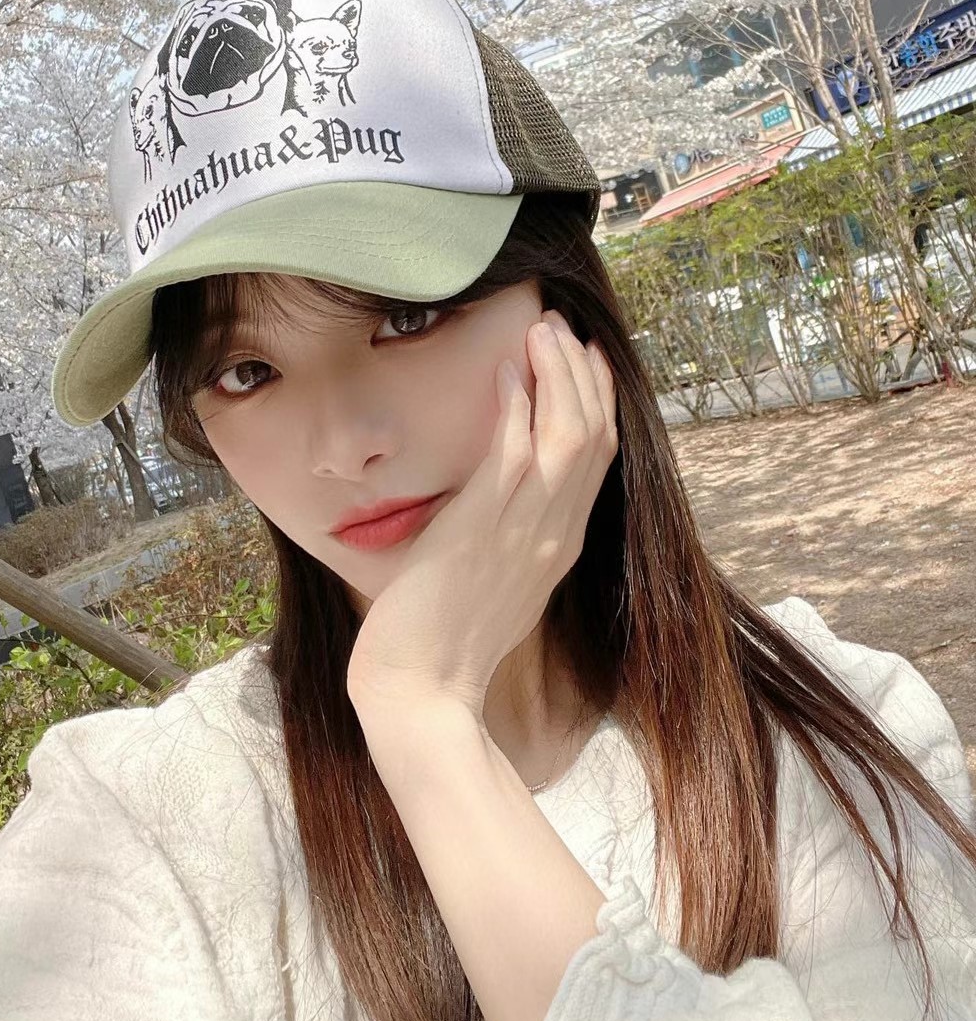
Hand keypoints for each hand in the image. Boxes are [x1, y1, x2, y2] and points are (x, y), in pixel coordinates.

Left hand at [345, 308, 619, 722]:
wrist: (421, 692)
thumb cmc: (445, 641)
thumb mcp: (497, 580)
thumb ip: (511, 534)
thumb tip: (504, 492)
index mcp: (560, 546)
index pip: (599, 459)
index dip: (598, 401)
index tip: (588, 358)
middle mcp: (554, 536)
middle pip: (593, 437)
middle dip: (582, 374)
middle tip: (562, 328)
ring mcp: (523, 534)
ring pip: (564, 436)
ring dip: (556, 375)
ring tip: (542, 331)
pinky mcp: (482, 532)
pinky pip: (513, 457)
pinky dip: (516, 411)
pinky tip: (507, 374)